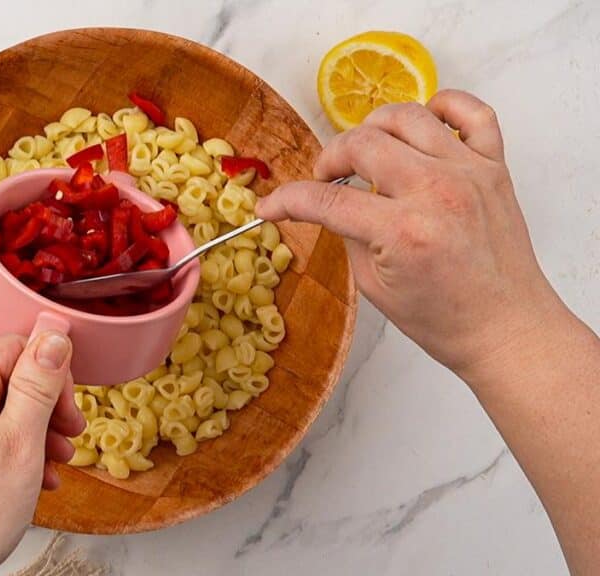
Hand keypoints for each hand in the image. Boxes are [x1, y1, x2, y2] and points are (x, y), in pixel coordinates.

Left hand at [0, 332, 85, 575]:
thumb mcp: (20, 445)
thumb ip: (37, 384)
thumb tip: (53, 331)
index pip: (11, 348)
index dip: (49, 374)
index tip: (69, 409)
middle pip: (1, 381)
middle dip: (41, 407)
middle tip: (68, 439)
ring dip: (28, 433)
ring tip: (50, 466)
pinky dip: (2, 451)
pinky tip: (24, 480)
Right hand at [257, 90, 561, 374]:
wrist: (504, 327)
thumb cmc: (444, 317)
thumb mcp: (373, 285)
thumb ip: (347, 234)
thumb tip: (326, 203)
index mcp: (404, 232)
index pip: (327, 201)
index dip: (288, 200)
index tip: (271, 205)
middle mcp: (438, 193)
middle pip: (361, 144)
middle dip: (329, 159)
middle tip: (326, 179)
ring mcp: (470, 173)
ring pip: (407, 116)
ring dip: (373, 129)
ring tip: (366, 152)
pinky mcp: (494, 167)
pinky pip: (472, 112)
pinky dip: (443, 107)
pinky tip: (422, 126)